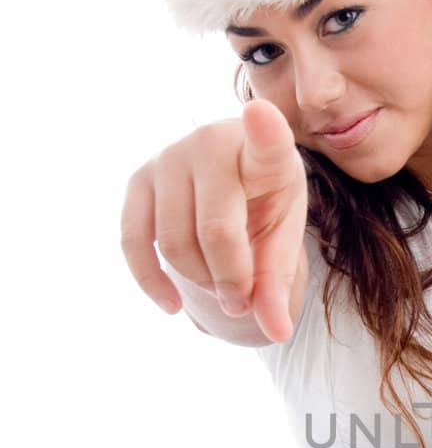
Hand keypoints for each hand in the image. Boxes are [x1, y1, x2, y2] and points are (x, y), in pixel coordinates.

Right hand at [120, 98, 307, 343]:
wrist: (228, 181)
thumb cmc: (264, 206)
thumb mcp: (281, 240)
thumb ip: (277, 285)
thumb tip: (277, 334)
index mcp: (263, 152)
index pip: (266, 140)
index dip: (264, 130)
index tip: (261, 113)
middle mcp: (212, 144)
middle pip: (215, 230)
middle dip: (230, 281)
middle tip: (243, 302)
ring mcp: (168, 158)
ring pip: (175, 243)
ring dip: (199, 282)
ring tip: (221, 291)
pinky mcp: (137, 179)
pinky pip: (134, 241)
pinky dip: (152, 282)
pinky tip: (173, 305)